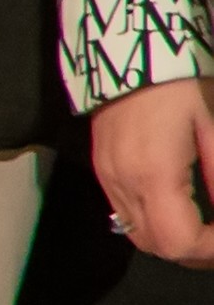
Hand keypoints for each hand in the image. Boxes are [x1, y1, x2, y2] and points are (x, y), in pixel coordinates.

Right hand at [91, 78, 213, 267]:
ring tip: (204, 225)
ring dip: (173, 239)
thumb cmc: (180, 87)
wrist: (129, 52)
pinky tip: (177, 205)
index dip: (210, 250)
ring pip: (138, 234)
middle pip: (156, 246)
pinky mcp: (102, 170)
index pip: (179, 241)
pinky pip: (126, 214)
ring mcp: (107, 178)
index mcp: (154, 176)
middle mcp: (123, 185)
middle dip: (194, 252)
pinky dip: (155, 222)